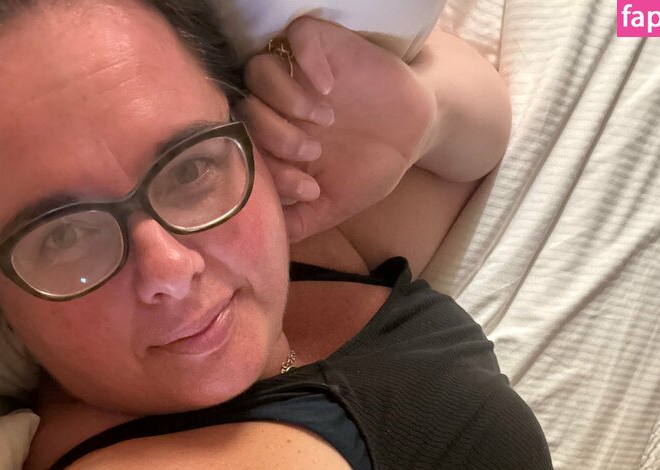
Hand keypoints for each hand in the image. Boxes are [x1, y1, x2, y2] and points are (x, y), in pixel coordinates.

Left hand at [239, 17, 436, 242]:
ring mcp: (295, 74)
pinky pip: (294, 37)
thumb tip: (267, 241)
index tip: (310, 188)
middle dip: (276, 137)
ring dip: (286, 100)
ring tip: (324, 120)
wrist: (414, 134)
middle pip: (246, 110)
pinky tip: (330, 87)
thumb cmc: (370, 167)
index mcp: (274, 144)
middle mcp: (277, 107)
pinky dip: (306, 63)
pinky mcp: (319, 46)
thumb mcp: (334, 205)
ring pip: (259, 72)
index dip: (270, 173)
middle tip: (314, 151)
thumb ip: (299, 222)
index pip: (245, 151)